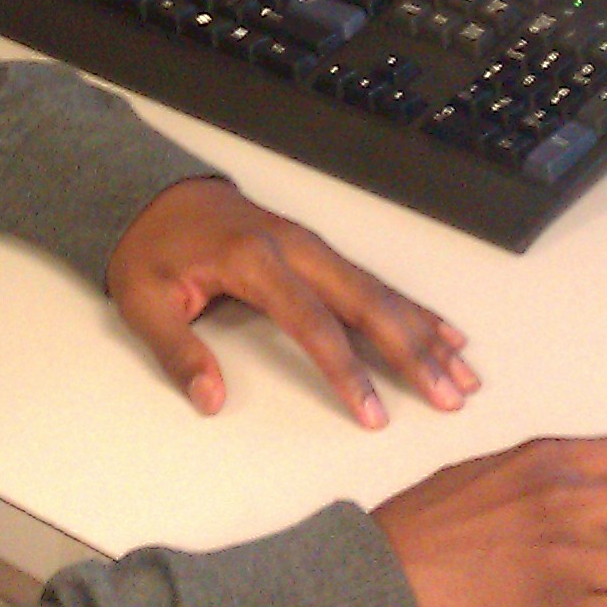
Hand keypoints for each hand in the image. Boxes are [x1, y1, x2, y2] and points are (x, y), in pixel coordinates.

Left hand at [103, 177, 475, 426]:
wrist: (154, 192)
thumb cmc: (150, 249)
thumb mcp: (143, 300)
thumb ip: (177, 351)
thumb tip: (210, 399)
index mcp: (254, 261)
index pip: (313, 324)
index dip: (347, 372)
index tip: (374, 415)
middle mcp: (294, 248)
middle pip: (366, 303)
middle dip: (413, 353)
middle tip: (449, 397)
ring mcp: (311, 243)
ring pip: (380, 289)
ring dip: (424, 332)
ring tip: (463, 374)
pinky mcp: (317, 246)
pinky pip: (373, 277)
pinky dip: (412, 307)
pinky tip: (443, 332)